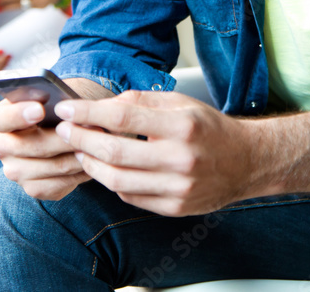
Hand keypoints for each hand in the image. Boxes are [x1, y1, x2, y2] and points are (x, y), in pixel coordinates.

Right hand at [0, 77, 111, 200]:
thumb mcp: (56, 95)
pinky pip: (60, 183)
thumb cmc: (59, 107)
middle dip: (62, 138)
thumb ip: (57, 99)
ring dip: (77, 155)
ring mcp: (15, 171)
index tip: (41, 109)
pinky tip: (93, 160)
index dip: (19, 114)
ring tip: (99, 143)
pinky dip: (80, 172)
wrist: (64, 130)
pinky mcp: (33, 188)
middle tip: (89, 128)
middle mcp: (1, 147)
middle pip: (28, 146)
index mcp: (1, 119)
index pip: (1, 118)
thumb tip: (71, 106)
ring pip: (51, 166)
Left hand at [54, 91, 252, 216]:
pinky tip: (104, 167)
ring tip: (80, 149)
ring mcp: (178, 187)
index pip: (122, 117)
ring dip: (90, 164)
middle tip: (64, 130)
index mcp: (182, 125)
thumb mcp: (179, 102)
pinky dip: (111, 181)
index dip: (88, 113)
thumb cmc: (209, 128)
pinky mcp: (175, 208)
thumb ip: (139, 101)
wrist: (246, 162)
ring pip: (116, 180)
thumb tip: (100, 105)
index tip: (66, 109)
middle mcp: (181, 158)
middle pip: (114, 152)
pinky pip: (129, 196)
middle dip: (81, 139)